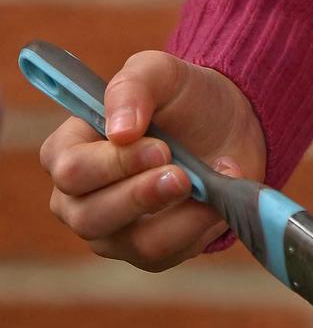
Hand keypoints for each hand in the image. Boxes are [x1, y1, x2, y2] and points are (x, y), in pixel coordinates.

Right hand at [40, 48, 267, 272]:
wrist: (230, 125)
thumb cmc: (182, 97)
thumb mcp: (160, 72)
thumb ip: (132, 87)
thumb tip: (119, 132)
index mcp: (67, 151)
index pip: (70, 171)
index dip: (114, 164)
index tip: (161, 147)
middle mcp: (78, 199)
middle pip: (90, 217)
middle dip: (143, 195)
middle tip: (184, 173)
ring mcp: (112, 231)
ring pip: (134, 244)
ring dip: (179, 217)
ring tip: (206, 186)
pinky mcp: (147, 252)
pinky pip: (167, 255)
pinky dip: (198, 228)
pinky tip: (214, 201)